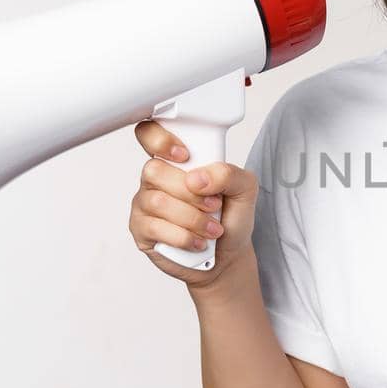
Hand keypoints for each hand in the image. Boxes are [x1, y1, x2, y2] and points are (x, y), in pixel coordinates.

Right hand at [128, 119, 259, 291]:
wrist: (227, 254)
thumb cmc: (230, 216)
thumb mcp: (244, 189)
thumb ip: (229, 174)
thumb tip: (197, 178)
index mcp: (176, 160)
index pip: (149, 133)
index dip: (158, 139)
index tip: (184, 155)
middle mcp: (155, 179)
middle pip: (154, 170)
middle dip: (190, 192)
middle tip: (214, 205)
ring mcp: (144, 204)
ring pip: (157, 201)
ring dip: (192, 218)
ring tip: (213, 229)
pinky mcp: (142, 230)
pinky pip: (154, 228)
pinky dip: (183, 236)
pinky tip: (198, 241)